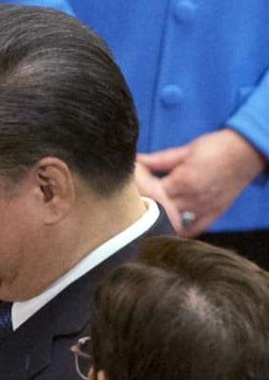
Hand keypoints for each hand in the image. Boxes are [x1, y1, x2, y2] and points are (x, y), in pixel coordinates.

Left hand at [136, 129, 266, 236]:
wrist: (248, 152)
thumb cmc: (216, 148)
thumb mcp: (185, 151)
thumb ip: (158, 160)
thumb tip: (135, 160)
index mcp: (181, 182)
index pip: (149, 192)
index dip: (137, 190)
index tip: (131, 187)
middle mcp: (191, 199)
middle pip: (158, 210)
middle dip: (145, 207)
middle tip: (135, 204)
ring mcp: (203, 209)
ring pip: (173, 223)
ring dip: (160, 221)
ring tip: (149, 216)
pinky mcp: (214, 214)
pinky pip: (193, 230)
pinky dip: (180, 231)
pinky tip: (169, 227)